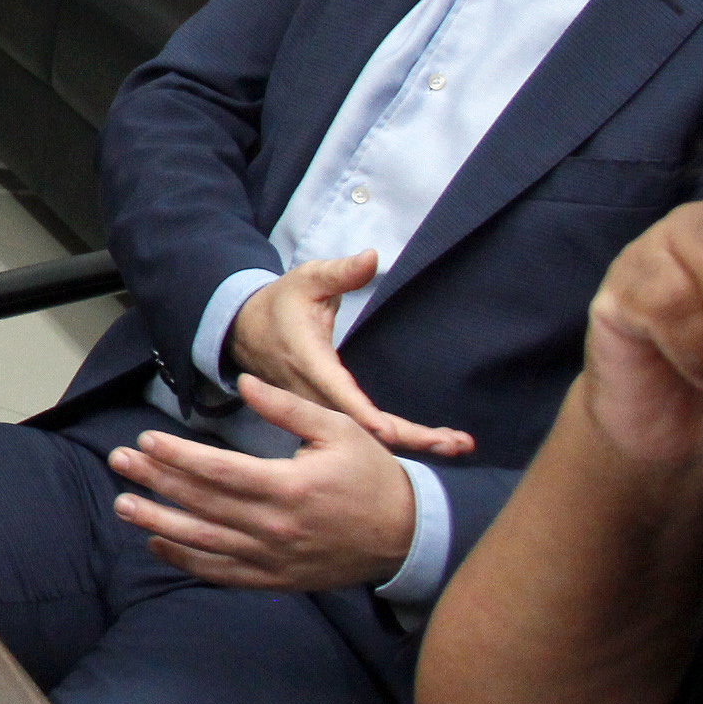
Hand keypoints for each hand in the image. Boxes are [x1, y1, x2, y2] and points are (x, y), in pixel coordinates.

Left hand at [106, 376, 417, 590]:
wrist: (408, 535)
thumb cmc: (371, 476)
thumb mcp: (337, 430)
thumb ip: (286, 407)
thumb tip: (242, 382)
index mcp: (288, 487)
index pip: (217, 471)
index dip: (176, 456)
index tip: (145, 440)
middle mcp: (274, 526)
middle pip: (201, 503)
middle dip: (154, 481)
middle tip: (118, 461)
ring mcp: (272, 557)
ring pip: (202, 541)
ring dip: (157, 522)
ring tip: (122, 505)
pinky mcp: (275, 577)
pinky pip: (221, 572)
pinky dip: (186, 560)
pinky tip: (157, 543)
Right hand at [224, 253, 474, 458]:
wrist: (246, 330)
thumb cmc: (281, 302)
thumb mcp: (307, 279)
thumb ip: (341, 272)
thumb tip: (372, 257)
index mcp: (309, 360)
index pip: (337, 391)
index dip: (362, 413)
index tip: (388, 431)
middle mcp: (313, 391)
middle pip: (359, 425)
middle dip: (406, 436)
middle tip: (453, 445)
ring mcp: (319, 406)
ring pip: (363, 433)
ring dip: (410, 441)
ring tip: (457, 446)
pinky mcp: (327, 411)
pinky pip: (361, 430)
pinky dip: (396, 437)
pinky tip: (430, 442)